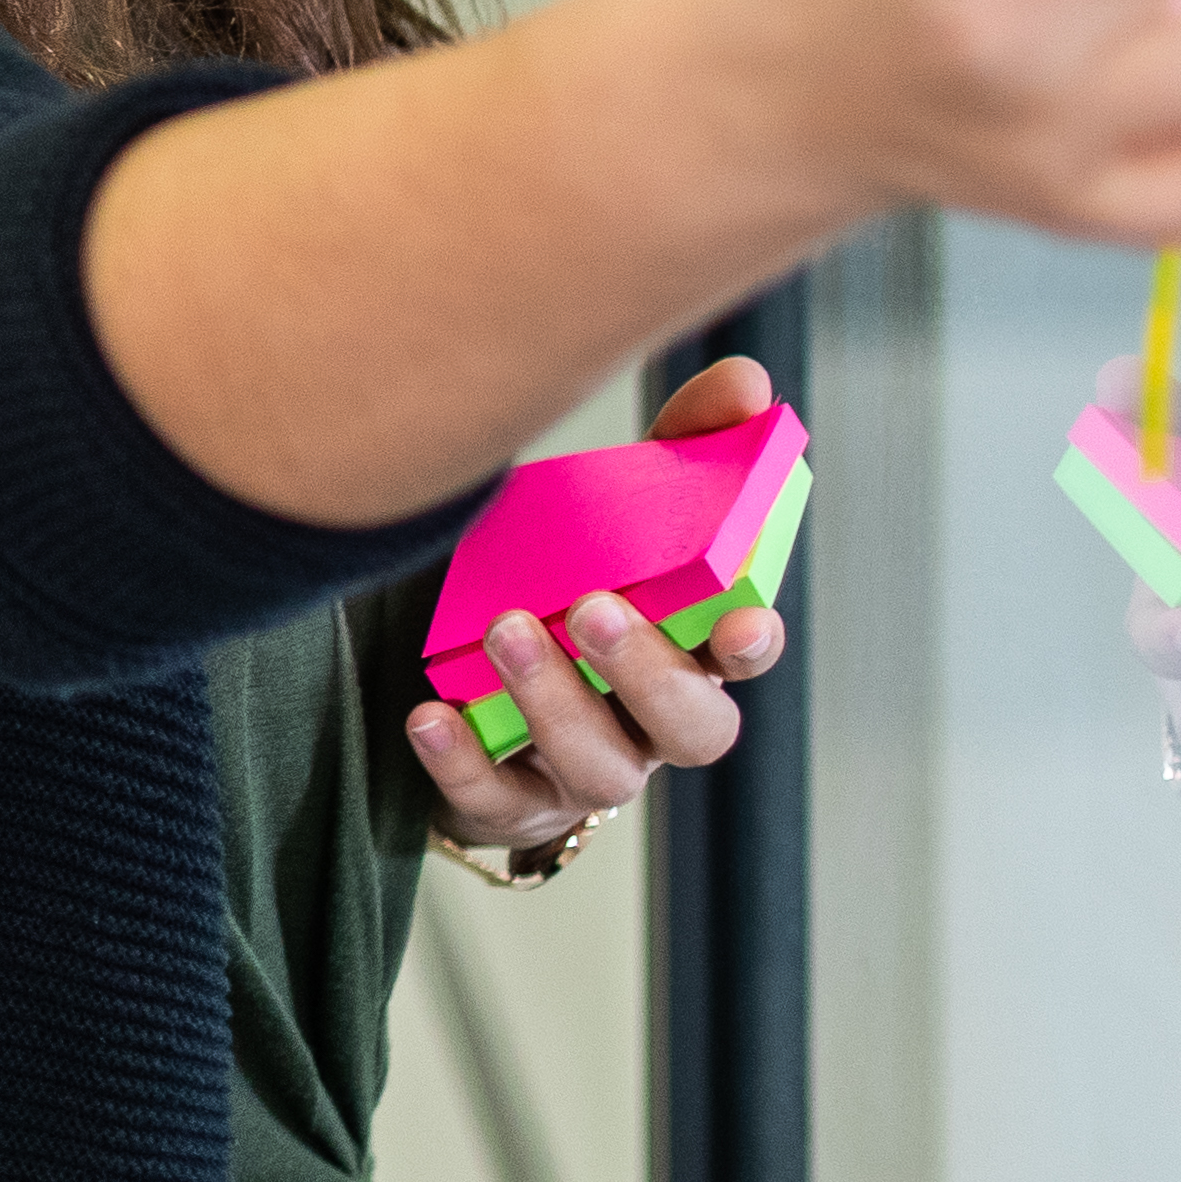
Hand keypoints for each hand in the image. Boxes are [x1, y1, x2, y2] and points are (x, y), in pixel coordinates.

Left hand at [410, 356, 793, 843]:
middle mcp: (651, 722)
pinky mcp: (513, 801)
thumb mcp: (621, 504)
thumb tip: (744, 379)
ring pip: (600, 771)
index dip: (750, 643)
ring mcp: (584, 769)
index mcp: (690, 649)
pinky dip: (465, 761)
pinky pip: (498, 802)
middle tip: (593, 608)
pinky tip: (430, 712)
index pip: (742, 659)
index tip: (742, 618)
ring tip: (505, 630)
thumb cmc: (569, 576)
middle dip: (648, 672)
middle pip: (692, 729)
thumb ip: (683, 443)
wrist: (470, 670)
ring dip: (556, 704)